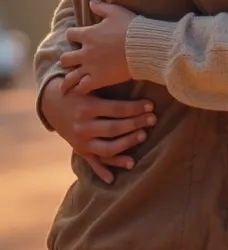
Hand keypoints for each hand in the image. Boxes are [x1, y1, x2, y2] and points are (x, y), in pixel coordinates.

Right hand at [40, 76, 155, 183]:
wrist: (52, 104)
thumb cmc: (79, 90)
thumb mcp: (89, 85)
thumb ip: (106, 83)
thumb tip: (135, 71)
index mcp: (87, 107)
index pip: (116, 109)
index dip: (135, 108)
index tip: (151, 106)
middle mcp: (83, 126)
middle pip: (114, 128)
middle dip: (135, 124)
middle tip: (153, 120)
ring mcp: (81, 141)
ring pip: (107, 148)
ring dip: (126, 145)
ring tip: (143, 136)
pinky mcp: (80, 150)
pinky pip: (93, 163)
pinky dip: (103, 172)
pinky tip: (114, 178)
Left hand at [60, 0, 135, 94]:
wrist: (143, 46)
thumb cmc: (131, 27)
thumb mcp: (116, 11)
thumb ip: (101, 7)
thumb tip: (91, 0)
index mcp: (88, 34)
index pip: (70, 35)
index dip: (72, 36)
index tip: (77, 39)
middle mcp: (85, 52)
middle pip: (65, 58)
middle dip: (68, 59)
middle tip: (72, 62)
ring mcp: (91, 67)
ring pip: (70, 76)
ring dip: (68, 79)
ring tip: (66, 85)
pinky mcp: (99, 79)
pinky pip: (82, 88)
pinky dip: (79, 90)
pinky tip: (79, 91)